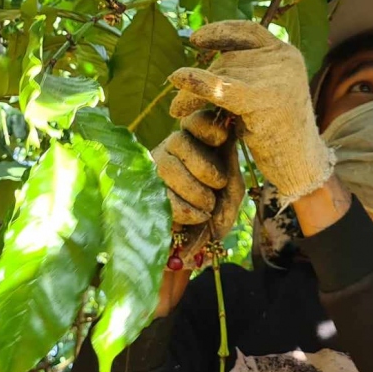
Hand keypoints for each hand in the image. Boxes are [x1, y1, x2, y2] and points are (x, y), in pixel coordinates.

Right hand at [151, 109, 244, 315]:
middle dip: (202, 165)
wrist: (196, 249)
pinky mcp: (141, 194)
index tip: (222, 139)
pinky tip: (194, 218)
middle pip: (178, 140)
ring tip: (207, 207)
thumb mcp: (231, 192)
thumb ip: (230, 167)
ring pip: (166, 165)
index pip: (194, 121)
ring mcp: (152, 171)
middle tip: (217, 186)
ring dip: (192, 189)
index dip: (206, 126)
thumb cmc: (216, 214)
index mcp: (197, 145)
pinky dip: (181, 207)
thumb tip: (228, 138)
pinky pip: (158, 193)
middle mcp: (171, 152)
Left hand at [169, 21, 334, 205]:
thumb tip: (212, 58)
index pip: (249, 31)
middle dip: (201, 77)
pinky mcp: (263, 99)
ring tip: (177, 110)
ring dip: (192, 92)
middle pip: (229, 58)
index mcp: (287, 54)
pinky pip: (221, 86)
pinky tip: (178, 79)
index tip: (195, 39)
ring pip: (220, 73)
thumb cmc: (280, 136)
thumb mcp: (266, 95)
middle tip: (178, 103)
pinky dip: (196, 82)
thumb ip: (246, 74)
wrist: (301, 166)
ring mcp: (276, 77)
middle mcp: (284, 60)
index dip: (220, 31)